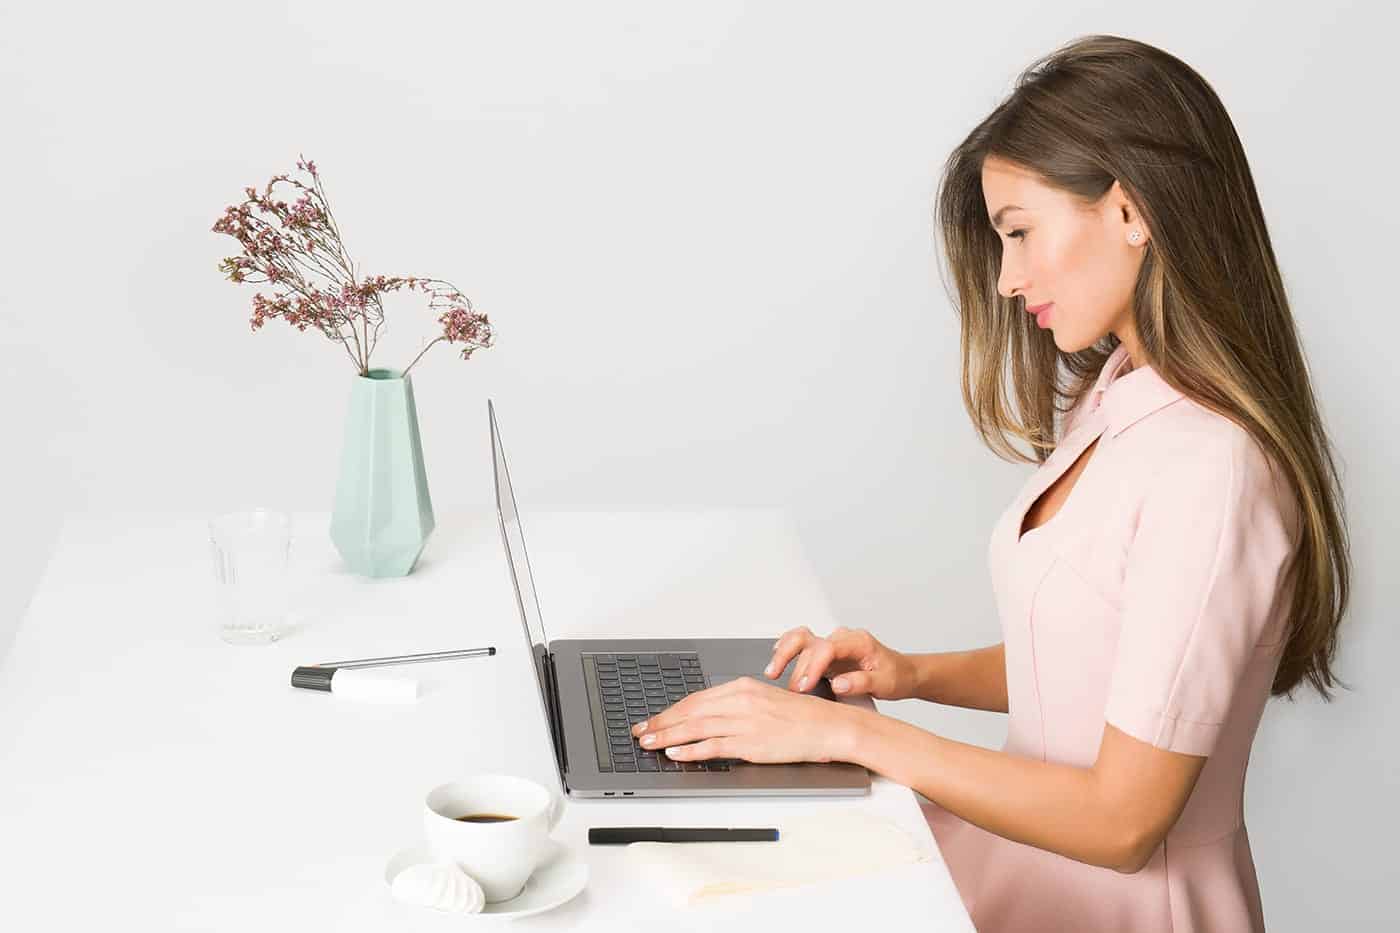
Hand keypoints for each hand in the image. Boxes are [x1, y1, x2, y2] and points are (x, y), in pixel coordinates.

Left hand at [629, 675, 861, 763]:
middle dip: (661, 722)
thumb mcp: (764, 699)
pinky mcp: (751, 743)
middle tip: (640, 731)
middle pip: (690, 712)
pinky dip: (691, 750)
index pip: (696, 699)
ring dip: (667, 736)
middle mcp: (740, 701)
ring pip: (696, 728)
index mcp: (742, 687)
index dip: (670, 710)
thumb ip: (736, 704)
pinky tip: (676, 753)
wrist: (828, 726)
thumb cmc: (800, 716)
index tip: (654, 718)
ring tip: (648, 743)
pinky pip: (713, 747)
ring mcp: (745, 722)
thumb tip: (708, 715)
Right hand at [765, 625, 911, 699]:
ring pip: (800, 638)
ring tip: (772, 672)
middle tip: (789, 688)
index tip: (805, 686)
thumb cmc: (895, 676)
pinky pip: (801, 645)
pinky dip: (786, 650)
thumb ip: (861, 682)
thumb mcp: (885, 683)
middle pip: (808, 640)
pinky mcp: (824, 653)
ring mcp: (832, 644)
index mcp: (858, 642)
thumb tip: (837, 684)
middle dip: (793, 662)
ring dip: (784, 653)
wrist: (902, 672)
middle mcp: (841, 639)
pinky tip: (776, 660)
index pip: (827, 647)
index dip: (813, 666)